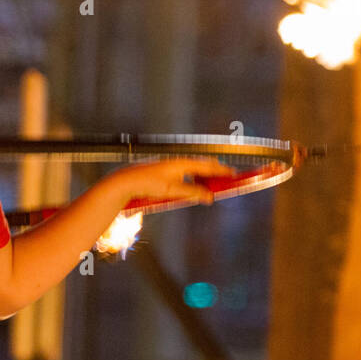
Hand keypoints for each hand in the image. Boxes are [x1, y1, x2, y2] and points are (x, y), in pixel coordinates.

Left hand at [110, 158, 235, 205]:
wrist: (126, 182)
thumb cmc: (147, 184)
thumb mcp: (172, 191)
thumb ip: (192, 193)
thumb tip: (210, 197)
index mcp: (182, 163)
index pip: (207, 166)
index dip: (222, 171)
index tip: (234, 174)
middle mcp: (178, 162)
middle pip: (202, 166)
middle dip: (216, 172)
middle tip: (228, 178)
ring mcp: (171, 167)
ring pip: (194, 170)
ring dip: (205, 177)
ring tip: (214, 183)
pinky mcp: (165, 173)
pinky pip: (186, 174)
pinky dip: (194, 179)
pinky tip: (194, 186)